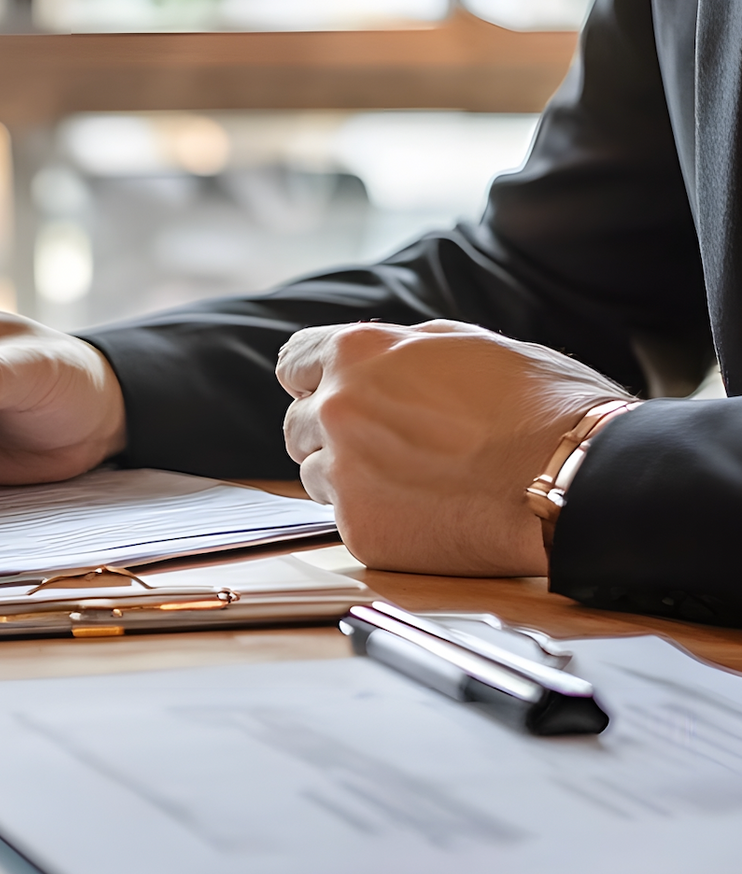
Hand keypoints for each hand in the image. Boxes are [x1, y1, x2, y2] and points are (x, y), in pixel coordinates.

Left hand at [277, 320, 630, 575]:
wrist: (579, 479)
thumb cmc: (540, 405)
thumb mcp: (468, 344)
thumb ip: (403, 349)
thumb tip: (376, 354)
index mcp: (357, 354)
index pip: (293, 364)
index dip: (314, 379)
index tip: (330, 392)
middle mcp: (337, 410)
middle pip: (297, 425)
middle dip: (330, 431)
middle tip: (385, 443)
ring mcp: (344, 474)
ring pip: (315, 475)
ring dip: (349, 476)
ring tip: (416, 477)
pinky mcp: (361, 529)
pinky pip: (346, 520)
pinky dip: (377, 516)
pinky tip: (427, 509)